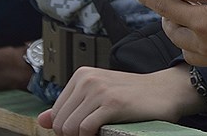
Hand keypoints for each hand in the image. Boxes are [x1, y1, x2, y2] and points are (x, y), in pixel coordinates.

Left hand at [36, 64, 204, 135]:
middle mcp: (87, 79)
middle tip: (91, 135)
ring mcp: (99, 90)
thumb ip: (70, 107)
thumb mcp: (98, 97)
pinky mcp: (112, 103)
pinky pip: (86, 129)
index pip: (56, 113)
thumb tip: (42, 120)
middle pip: (60, 123)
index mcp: (81, 75)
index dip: (66, 130)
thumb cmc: (133, 97)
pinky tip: (103, 134)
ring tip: (98, 135)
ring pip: (70, 128)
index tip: (83, 133)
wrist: (165, 92)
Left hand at [135, 0, 206, 74]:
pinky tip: (206, 34)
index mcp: (203, 22)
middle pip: (172, 30)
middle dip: (166, 14)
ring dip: (180, 31)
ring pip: (184, 46)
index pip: (167, 7)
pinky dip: (195, 45)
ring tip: (189, 16)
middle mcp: (204, 44)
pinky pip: (200, 57)